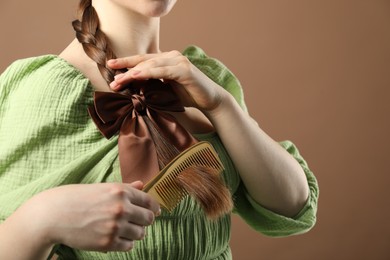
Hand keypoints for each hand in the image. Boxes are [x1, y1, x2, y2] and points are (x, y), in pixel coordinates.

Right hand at [29, 182, 159, 251]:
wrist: (55, 214)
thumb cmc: (79, 198)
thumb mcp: (104, 188)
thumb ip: (126, 188)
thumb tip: (143, 184)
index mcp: (121, 191)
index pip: (149, 201)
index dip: (154, 208)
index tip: (155, 212)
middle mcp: (121, 208)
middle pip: (148, 218)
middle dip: (145, 221)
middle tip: (138, 221)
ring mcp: (115, 226)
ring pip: (140, 233)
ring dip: (136, 232)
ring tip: (125, 229)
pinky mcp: (107, 242)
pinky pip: (128, 246)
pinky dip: (126, 243)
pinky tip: (117, 237)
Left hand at [107, 51, 226, 111]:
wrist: (210, 100)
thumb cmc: (188, 95)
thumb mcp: (166, 90)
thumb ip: (153, 86)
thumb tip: (133, 90)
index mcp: (166, 60)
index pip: (143, 60)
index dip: (126, 63)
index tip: (110, 66)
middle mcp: (172, 56)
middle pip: (144, 61)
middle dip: (126, 70)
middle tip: (112, 80)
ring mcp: (179, 61)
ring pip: (152, 64)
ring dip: (134, 72)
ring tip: (120, 79)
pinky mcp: (185, 69)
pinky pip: (163, 70)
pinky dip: (149, 73)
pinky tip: (137, 75)